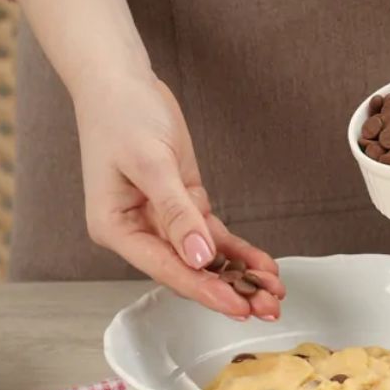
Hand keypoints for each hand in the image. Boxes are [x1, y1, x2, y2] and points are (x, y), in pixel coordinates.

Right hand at [73, 73, 284, 319]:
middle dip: (228, 290)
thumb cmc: (122, 115)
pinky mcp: (183, 204)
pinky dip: (237, 250)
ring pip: (205, 257)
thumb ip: (177, 213)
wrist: (121, 81)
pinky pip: (212, 234)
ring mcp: (161, 220)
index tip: (236, 306)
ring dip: (239, 275)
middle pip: (188, 270)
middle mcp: (138, 231)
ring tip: (274, 294)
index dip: (204, 289)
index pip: (166, 268)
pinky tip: (262, 266)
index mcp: (116, 228)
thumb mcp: (151, 163)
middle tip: (268, 308)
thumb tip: (200, 257)